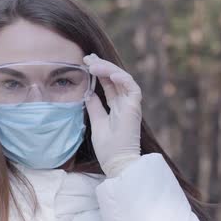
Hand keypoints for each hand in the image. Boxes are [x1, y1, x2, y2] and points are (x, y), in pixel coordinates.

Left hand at [83, 53, 142, 177]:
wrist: (117, 163)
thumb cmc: (108, 148)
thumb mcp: (97, 123)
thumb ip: (94, 107)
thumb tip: (88, 93)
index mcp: (117, 107)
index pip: (108, 84)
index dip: (99, 72)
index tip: (86, 62)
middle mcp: (125, 103)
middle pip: (115, 78)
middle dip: (102, 65)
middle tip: (87, 57)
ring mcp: (131, 105)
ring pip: (123, 79)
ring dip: (108, 69)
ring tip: (93, 64)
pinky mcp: (135, 109)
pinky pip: (132, 88)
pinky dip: (122, 79)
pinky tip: (110, 74)